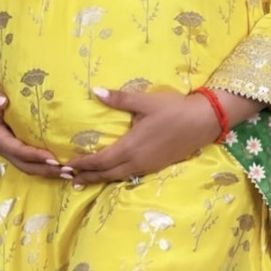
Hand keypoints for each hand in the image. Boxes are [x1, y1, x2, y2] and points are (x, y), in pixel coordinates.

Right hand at [0, 63, 61, 177]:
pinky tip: (62, 165)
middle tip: (67, 171)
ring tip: (69, 172)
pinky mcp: (18, 146)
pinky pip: (32, 160)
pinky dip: (46, 165)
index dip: (34, 156)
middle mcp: (4, 147)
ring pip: (29, 166)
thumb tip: (1, 100)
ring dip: (48, 171)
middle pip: (25, 165)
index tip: (52, 158)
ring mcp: (11, 149)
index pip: (16, 150)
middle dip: (45, 169)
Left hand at [64, 86, 222, 184]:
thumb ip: (120, 99)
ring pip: (118, 177)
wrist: (204, 121)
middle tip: (68, 177)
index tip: (66, 165)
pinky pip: (129, 175)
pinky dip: (115, 176)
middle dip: (87, 175)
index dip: (83, 163)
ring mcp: (147, 166)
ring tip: (84, 180)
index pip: (100, 160)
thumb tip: (96, 91)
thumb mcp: (145, 101)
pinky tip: (112, 174)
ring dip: (100, 178)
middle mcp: (136, 161)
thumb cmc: (174, 109)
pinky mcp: (156, 166)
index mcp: (131, 147)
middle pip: (106, 173)